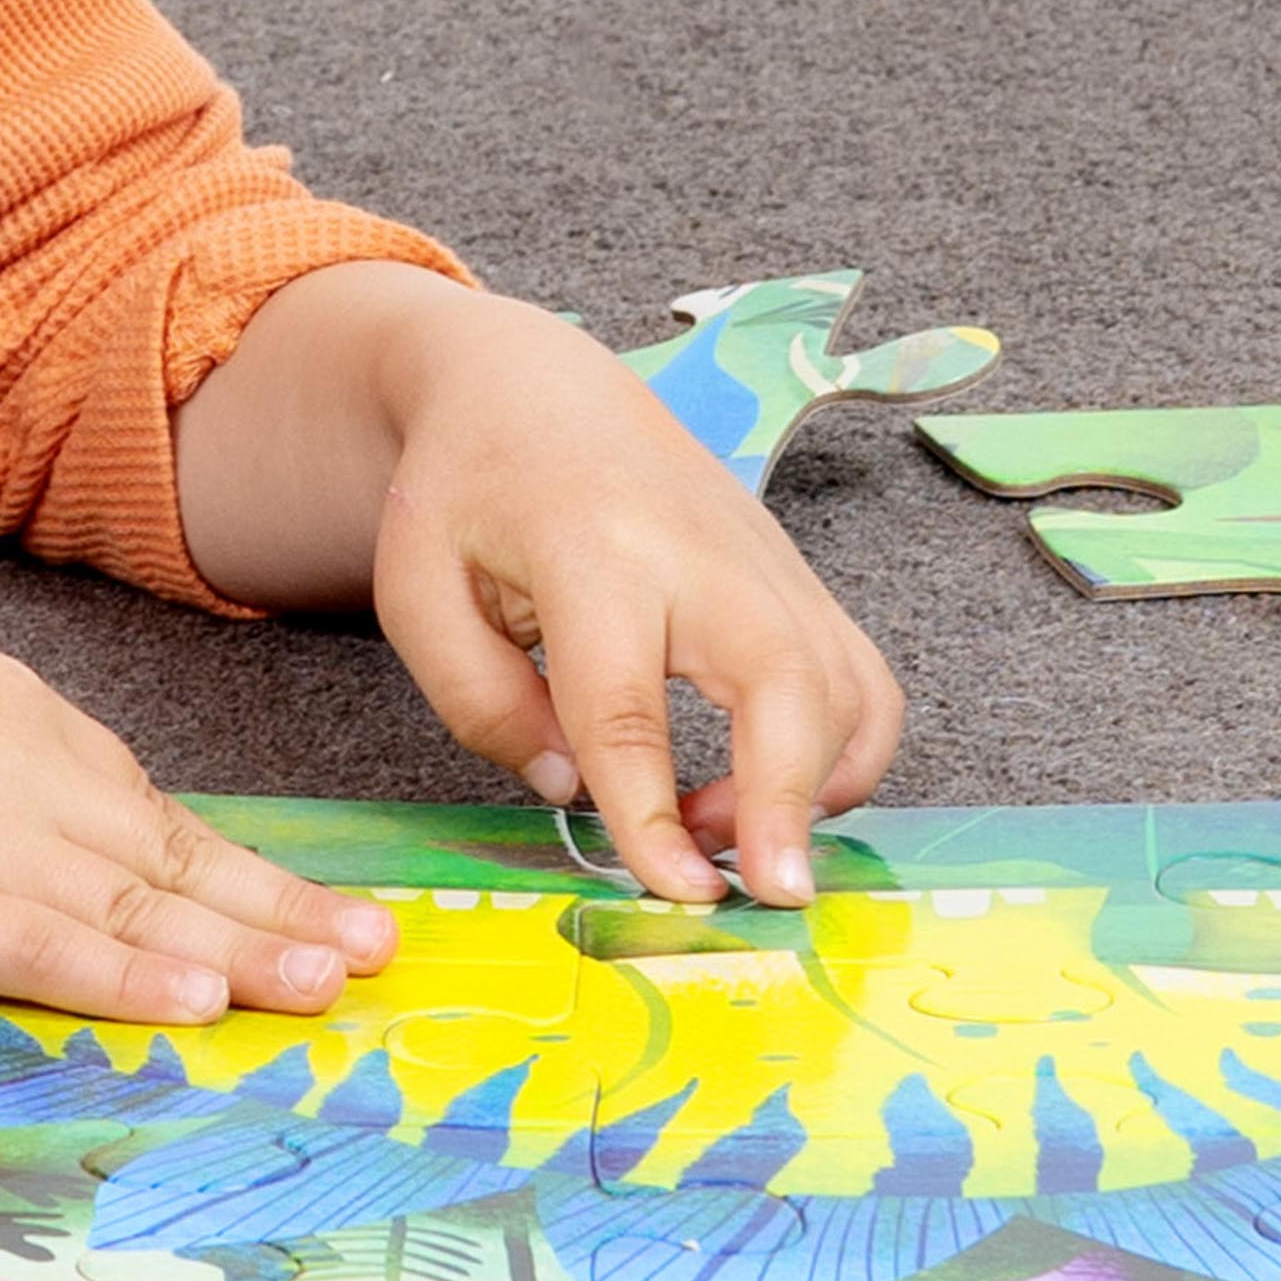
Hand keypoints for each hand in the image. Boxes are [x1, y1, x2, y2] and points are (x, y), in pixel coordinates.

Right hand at [0, 633, 397, 1022]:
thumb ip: (32, 768)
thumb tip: (119, 835)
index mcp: (33, 727)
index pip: (160, 816)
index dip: (250, 873)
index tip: (333, 913)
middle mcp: (28, 781)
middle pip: (172, 857)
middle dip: (278, 909)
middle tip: (372, 951)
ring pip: (133, 902)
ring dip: (234, 949)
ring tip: (321, 983)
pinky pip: (41, 944)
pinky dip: (121, 972)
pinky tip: (191, 998)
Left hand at [364, 283, 902, 907]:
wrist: (533, 384)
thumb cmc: (467, 487)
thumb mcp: (418, 587)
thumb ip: (478, 700)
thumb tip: (571, 791)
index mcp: (591, 550)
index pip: (626, 705)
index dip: (651, 813)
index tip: (674, 893)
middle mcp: (701, 552)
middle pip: (785, 686)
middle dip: (789, 803)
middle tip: (763, 897)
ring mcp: (767, 560)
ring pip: (849, 690)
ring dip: (814, 789)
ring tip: (721, 832)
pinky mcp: (800, 577)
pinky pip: (863, 680)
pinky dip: (844, 755)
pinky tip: (767, 786)